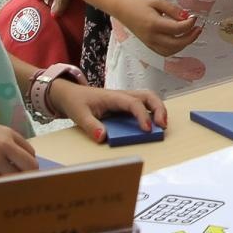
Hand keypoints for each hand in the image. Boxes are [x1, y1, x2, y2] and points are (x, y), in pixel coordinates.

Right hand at [0, 113, 37, 180]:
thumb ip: (5, 142)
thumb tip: (15, 159)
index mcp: (9, 134)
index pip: (31, 153)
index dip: (29, 164)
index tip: (25, 172)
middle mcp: (5, 146)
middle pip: (29, 166)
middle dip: (28, 176)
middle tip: (22, 184)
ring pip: (14, 177)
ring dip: (13, 184)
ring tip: (7, 188)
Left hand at [48, 81, 167, 143]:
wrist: (70, 94)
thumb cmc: (76, 102)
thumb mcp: (79, 114)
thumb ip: (91, 125)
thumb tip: (103, 137)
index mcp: (113, 97)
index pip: (134, 103)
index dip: (142, 116)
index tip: (147, 130)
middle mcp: (123, 96)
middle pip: (149, 96)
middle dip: (159, 109)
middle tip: (162, 125)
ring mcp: (126, 99)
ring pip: (149, 98)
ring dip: (159, 109)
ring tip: (162, 125)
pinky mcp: (125, 105)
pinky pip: (144, 105)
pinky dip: (153, 111)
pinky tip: (154, 123)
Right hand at [117, 0, 202, 56]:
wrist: (122, 9)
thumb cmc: (139, 3)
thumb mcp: (157, 1)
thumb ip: (173, 10)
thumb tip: (187, 17)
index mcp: (154, 24)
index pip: (177, 29)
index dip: (189, 24)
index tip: (195, 17)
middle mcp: (152, 37)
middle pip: (176, 44)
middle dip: (190, 37)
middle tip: (198, 28)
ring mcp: (150, 43)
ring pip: (171, 51)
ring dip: (184, 44)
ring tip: (191, 34)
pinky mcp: (149, 45)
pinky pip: (164, 52)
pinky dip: (175, 48)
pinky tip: (181, 39)